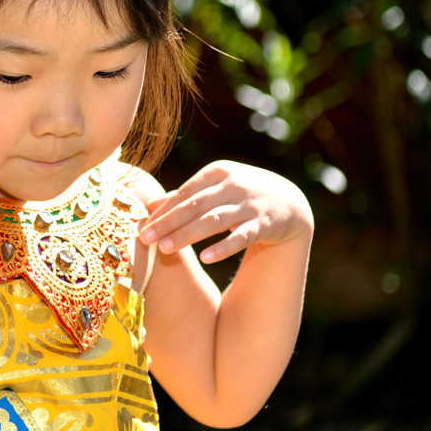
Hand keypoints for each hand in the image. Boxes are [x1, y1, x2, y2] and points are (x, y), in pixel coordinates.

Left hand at [138, 160, 312, 263]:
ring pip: (214, 221)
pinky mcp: (264, 224)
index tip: (141, 227)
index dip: (162, 211)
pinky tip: (205, 257)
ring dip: (187, 235)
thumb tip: (149, 206)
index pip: (184, 193)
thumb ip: (184, 196)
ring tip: (165, 249)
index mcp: (217, 172)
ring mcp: (249, 204)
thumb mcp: (215, 189)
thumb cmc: (239, 195)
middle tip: (145, 239)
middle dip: (168, 223)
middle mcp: (233, 185)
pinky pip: (241, 237)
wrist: (289, 203)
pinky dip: (223, 247)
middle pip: (194, 206)